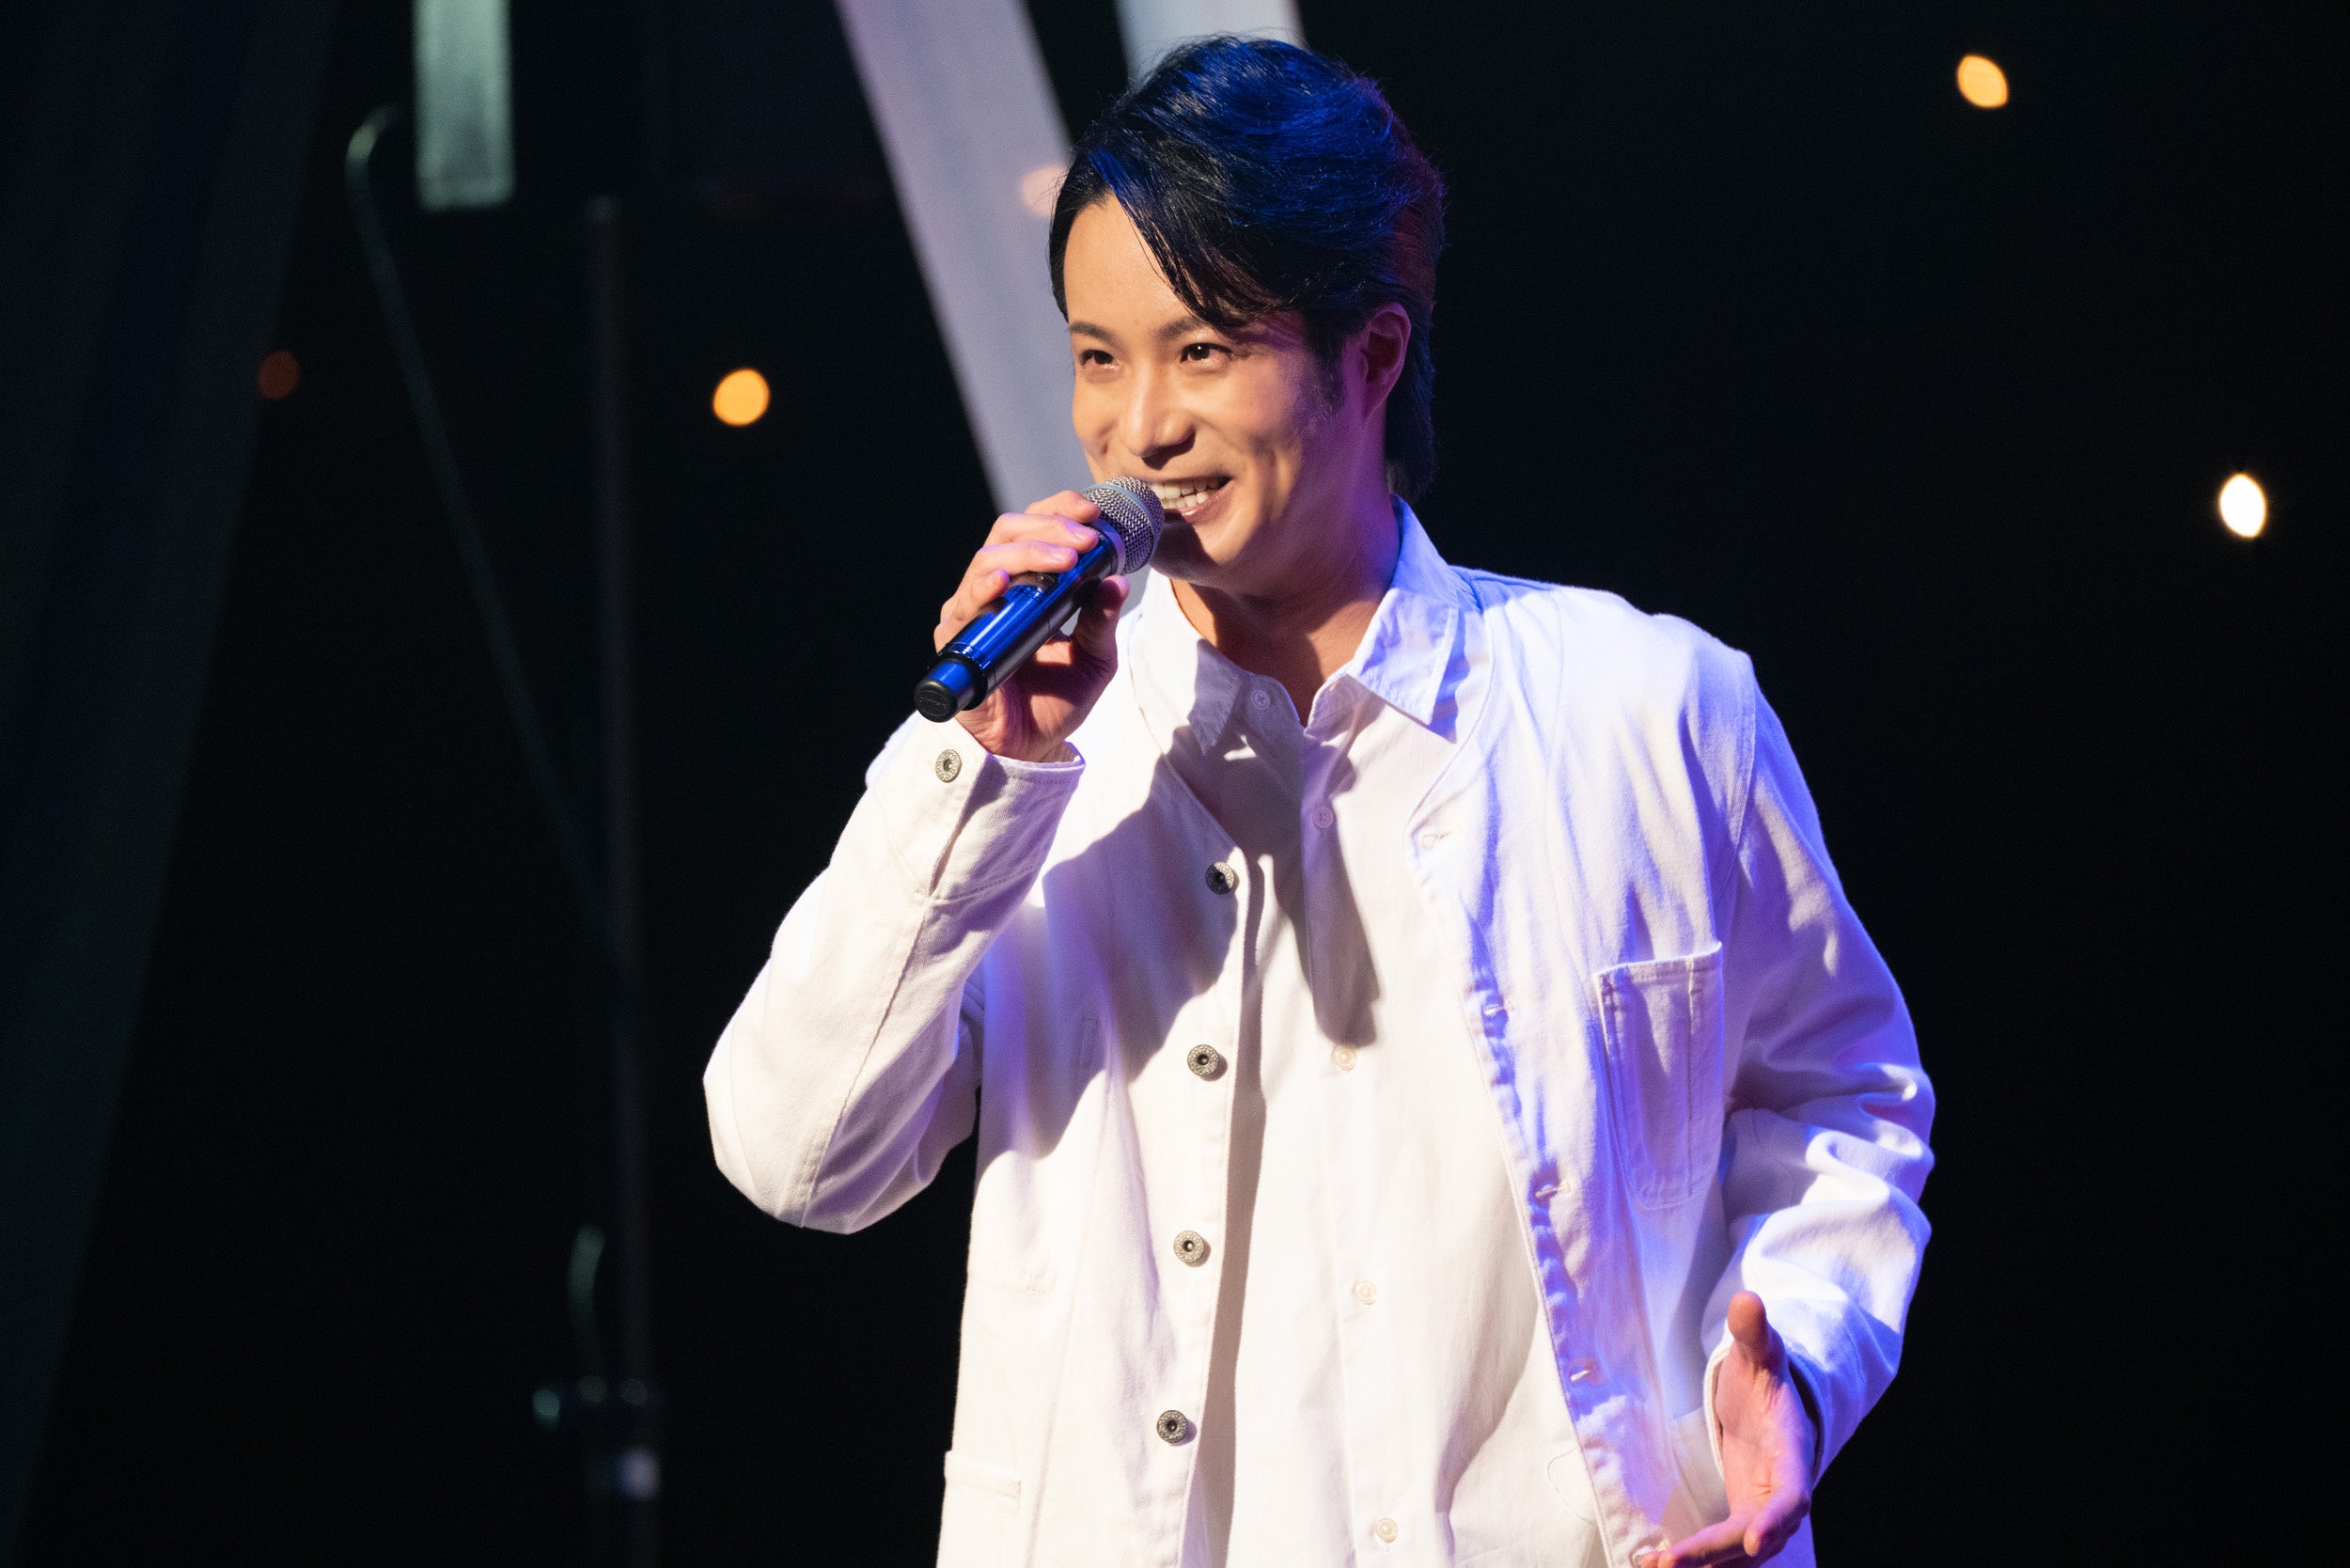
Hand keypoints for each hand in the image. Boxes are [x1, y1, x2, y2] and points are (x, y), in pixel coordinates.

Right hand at [934, 491, 1130, 763]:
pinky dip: (982, 588)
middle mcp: (996, 589)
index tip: (1094, 514)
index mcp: (1029, 582)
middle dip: (1049, 528)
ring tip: (1064, 559)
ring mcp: (973, 612)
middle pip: (1008, 532)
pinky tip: (1004, 581)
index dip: (1060, 512)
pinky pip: (963, 607)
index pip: (1036, 528)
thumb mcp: (1094, 658)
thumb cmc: (1057, 699)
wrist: (1029, 748)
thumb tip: (1117, 583)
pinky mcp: (956, 641)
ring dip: (1028, 553)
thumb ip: (1102, 622)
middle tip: (1085, 540)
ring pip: (987, 560)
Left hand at [1643, 1292, 1813, 1567]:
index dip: (1776, 1518)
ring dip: (1702, 1566)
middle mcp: (1780, 1494)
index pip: (1792, 1496)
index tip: (1757, 1540)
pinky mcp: (1740, 1522)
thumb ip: (1753, 1333)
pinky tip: (1654, 1565)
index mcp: (1791, 1456)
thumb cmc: (1765, 1381)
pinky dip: (1697, 1563)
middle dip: (1715, 1553)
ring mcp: (1760, 1512)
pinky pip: (1722, 1553)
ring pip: (1737, 1554)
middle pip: (1754, 1536)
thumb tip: (1748, 1298)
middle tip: (1669, 1562)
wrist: (1772, 1408)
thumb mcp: (1760, 1354)